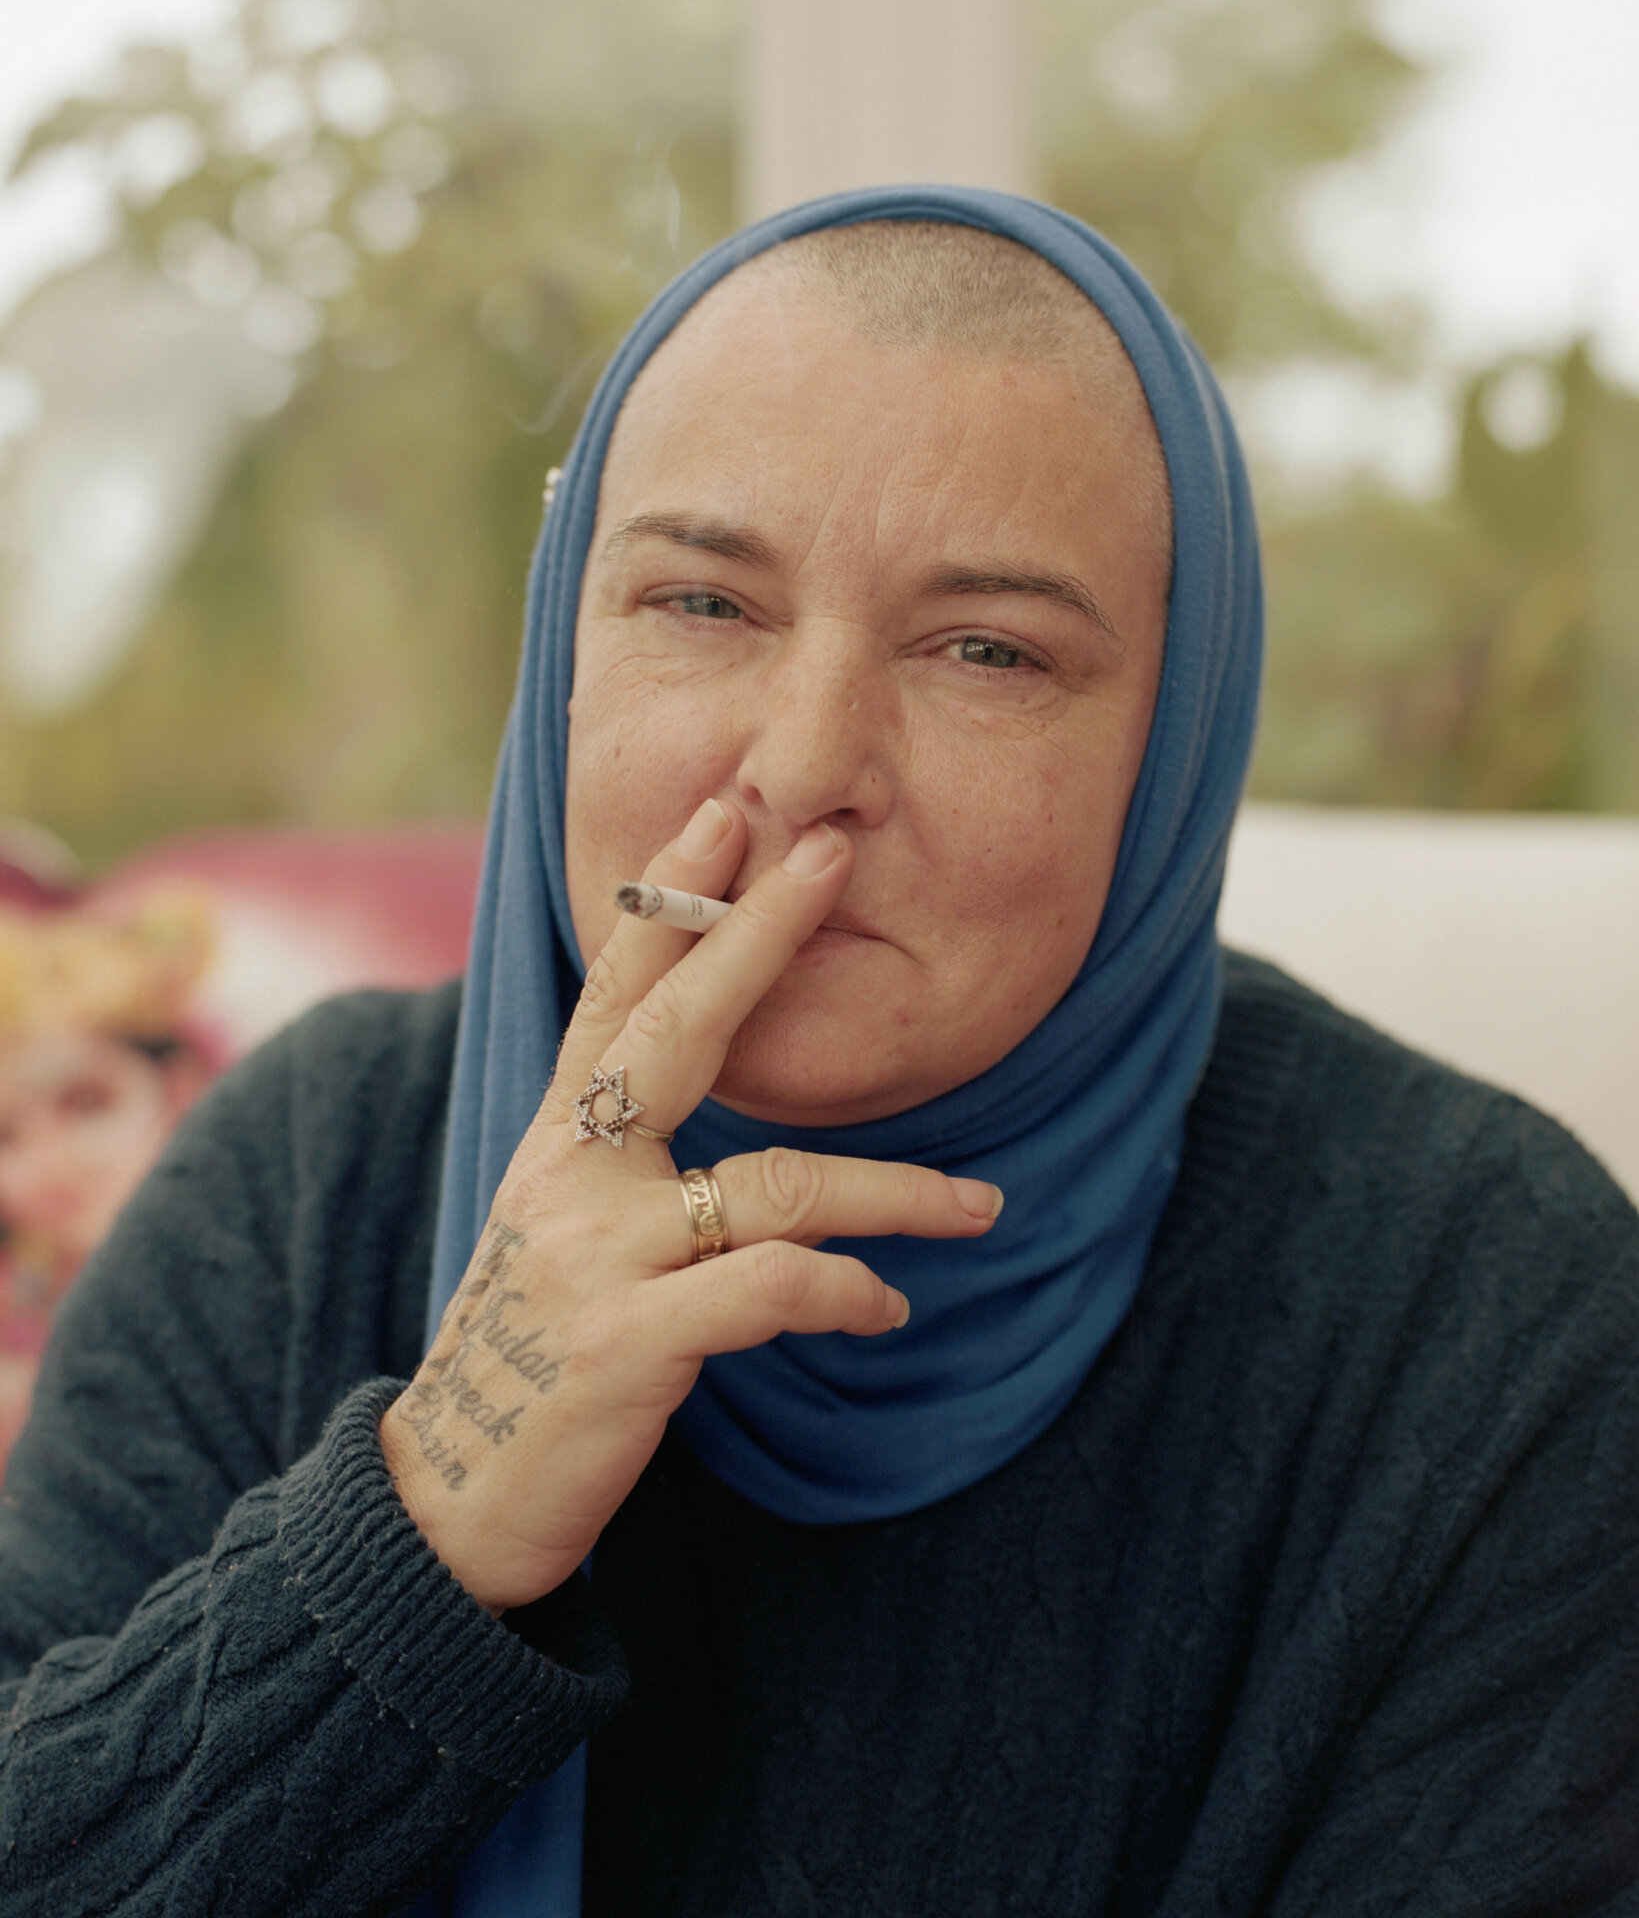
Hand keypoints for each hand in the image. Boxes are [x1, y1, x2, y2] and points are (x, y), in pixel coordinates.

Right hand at [380, 799, 1002, 1613]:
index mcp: (558, 1136)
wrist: (452, 1492)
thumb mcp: (560, 1225)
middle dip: (757, 935)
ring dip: (896, 1192)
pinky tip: (889, 1310)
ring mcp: (596, 1255)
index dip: (666, 900)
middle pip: (678, 1031)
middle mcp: (570, 1173)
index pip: (614, 990)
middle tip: (833, 855)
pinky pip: (772, 1291)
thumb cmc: (533, 1348)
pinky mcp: (628, 1343)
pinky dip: (846, 1294)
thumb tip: (703, 1086)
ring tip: (979, 1206)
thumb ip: (623, 1152)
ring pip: (776, 1185)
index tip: (723, 815)